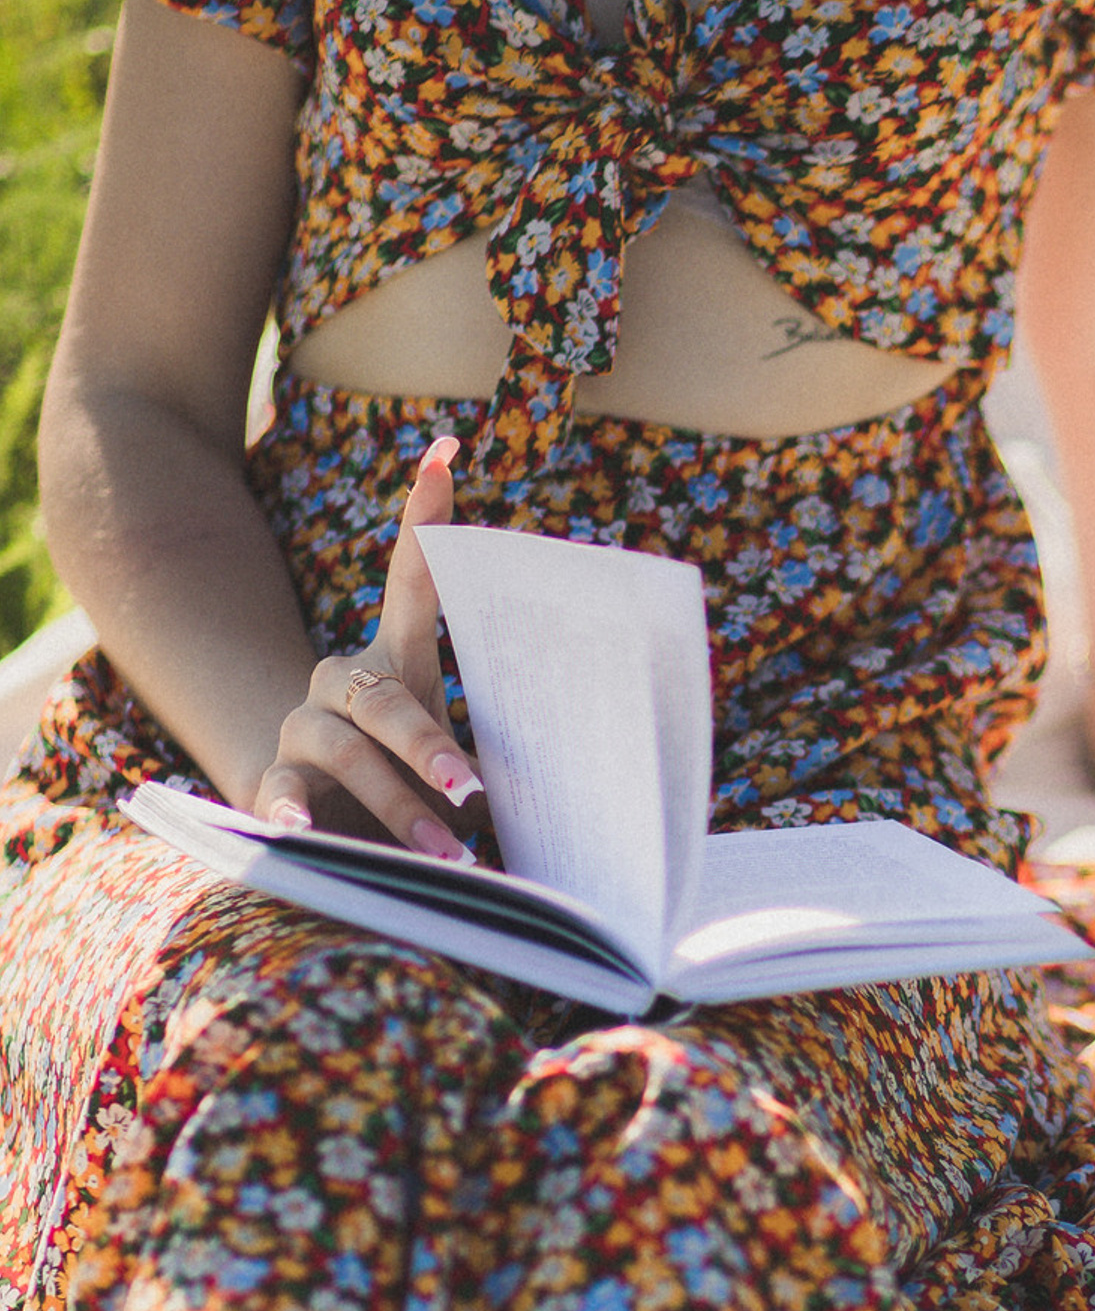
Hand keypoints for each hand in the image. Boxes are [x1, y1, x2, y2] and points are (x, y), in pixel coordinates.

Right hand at [252, 439, 483, 857]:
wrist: (333, 831)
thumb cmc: (420, 789)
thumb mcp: (464, 763)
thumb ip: (506, 751)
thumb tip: (603, 752)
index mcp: (395, 662)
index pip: (412, 585)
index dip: (425, 522)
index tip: (447, 453)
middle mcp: (342, 682)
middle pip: (382, 698)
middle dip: (428, 746)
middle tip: (474, 789)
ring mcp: (303, 729)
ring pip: (344, 750)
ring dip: (399, 806)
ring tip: (448, 856)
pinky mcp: (275, 784)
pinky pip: (282, 792)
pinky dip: (294, 813)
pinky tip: (305, 832)